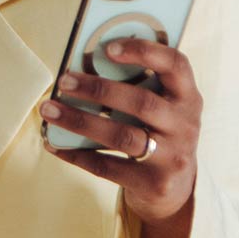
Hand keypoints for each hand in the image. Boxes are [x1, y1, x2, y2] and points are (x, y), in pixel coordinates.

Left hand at [43, 38, 200, 225]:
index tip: (108, 47)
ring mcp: (171, 157)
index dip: (144, 52)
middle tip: (65, 81)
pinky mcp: (153, 183)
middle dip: (99, 89)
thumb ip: (142, 86)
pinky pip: (108, 167)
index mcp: (188, 98)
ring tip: (50, 110)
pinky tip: (56, 144)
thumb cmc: (161, 135)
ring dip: (81, 122)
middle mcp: (185, 126)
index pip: (175, 65)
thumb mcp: (166, 108)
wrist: (176, 189)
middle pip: (142, 103)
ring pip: (122, 136)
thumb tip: (87, 65)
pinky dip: (77, 155)